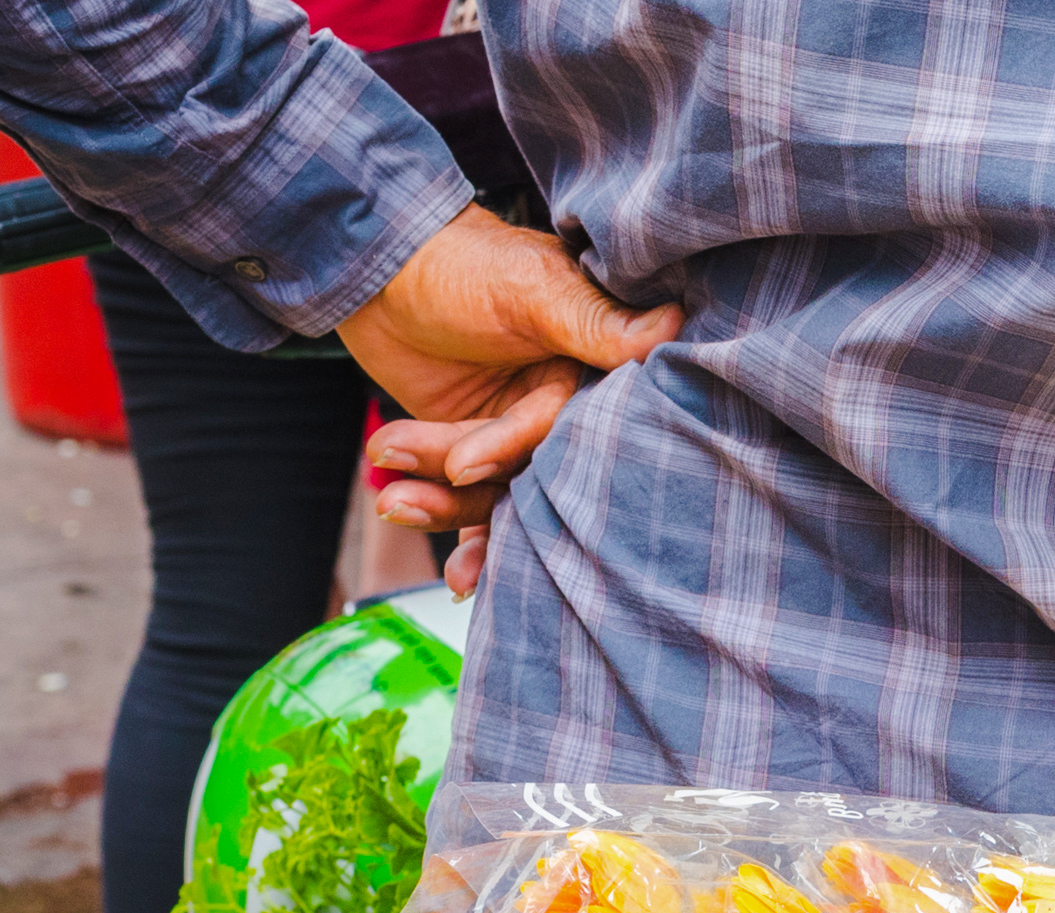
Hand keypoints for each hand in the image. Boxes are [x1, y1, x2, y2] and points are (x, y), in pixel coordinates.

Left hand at [341, 205, 681, 595]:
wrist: (379, 264)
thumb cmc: (462, 261)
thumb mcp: (531, 289)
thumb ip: (595, 321)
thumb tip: (673, 326)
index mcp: (596, 367)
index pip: (579, 427)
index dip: (527, 448)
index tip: (466, 462)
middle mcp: (566, 406)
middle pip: (539, 471)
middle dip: (484, 488)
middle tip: (445, 477)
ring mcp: (518, 431)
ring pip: (496, 489)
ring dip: (444, 501)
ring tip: (391, 496)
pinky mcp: (474, 446)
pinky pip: (462, 492)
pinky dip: (435, 508)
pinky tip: (398, 505)